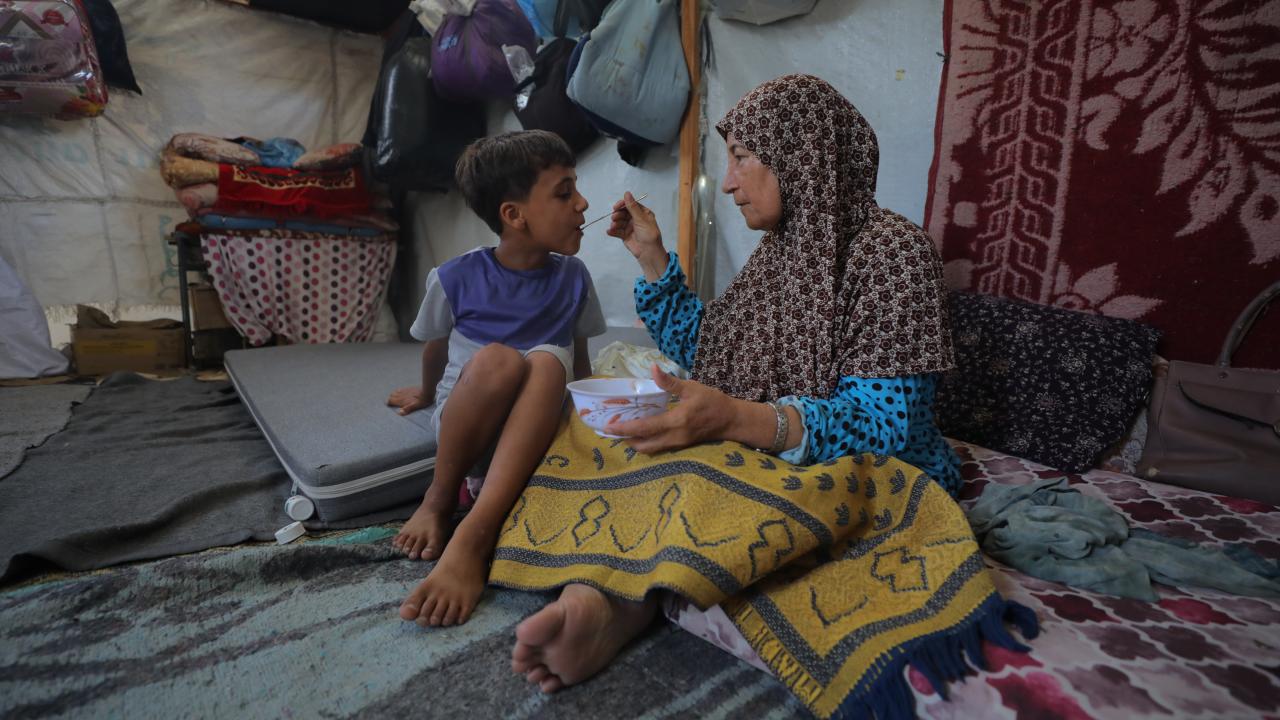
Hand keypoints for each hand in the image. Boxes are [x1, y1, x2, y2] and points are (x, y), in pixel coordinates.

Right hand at [388, 385, 431, 415]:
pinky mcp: (408, 388)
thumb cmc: (422, 401)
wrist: (426, 391)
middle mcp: (401, 395)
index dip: (388, 403)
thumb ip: (407, 409)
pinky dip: (398, 392)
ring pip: (395, 392)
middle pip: (391, 396)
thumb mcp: (415, 407)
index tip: (388, 405)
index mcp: (402, 400)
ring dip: (393, 395)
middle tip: (391, 403)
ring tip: (395, 399)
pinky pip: (400, 389)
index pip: (390, 400)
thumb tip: (399, 413)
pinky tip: (400, 393)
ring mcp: (404, 391)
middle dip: (390, 399)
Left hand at [605, 365, 736, 453]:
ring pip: (650, 449)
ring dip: (635, 442)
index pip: (644, 428)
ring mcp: (677, 444)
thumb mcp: (692, 388)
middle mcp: (674, 437)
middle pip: (643, 445)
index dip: (624, 428)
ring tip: (622, 431)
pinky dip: (646, 442)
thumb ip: (670, 382)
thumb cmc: (713, 401)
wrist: (731, 420)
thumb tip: (652, 368)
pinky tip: (640, 432)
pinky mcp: (680, 445)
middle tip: (611, 430)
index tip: (609, 426)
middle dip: (625, 439)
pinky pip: (658, 447)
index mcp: (676, 421)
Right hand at [606, 192, 666, 279]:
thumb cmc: (649, 235)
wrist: (648, 253)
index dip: (623, 204)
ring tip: (613, 226)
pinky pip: (617, 231)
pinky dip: (612, 231)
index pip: (631, 205)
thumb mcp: (641, 219)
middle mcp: (636, 219)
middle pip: (623, 213)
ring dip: (615, 223)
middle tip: (614, 217)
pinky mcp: (625, 235)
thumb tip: (627, 193)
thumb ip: (632, 207)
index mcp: (643, 213)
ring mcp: (630, 227)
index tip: (616, 207)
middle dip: (618, 215)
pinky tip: (609, 231)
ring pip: (619, 222)